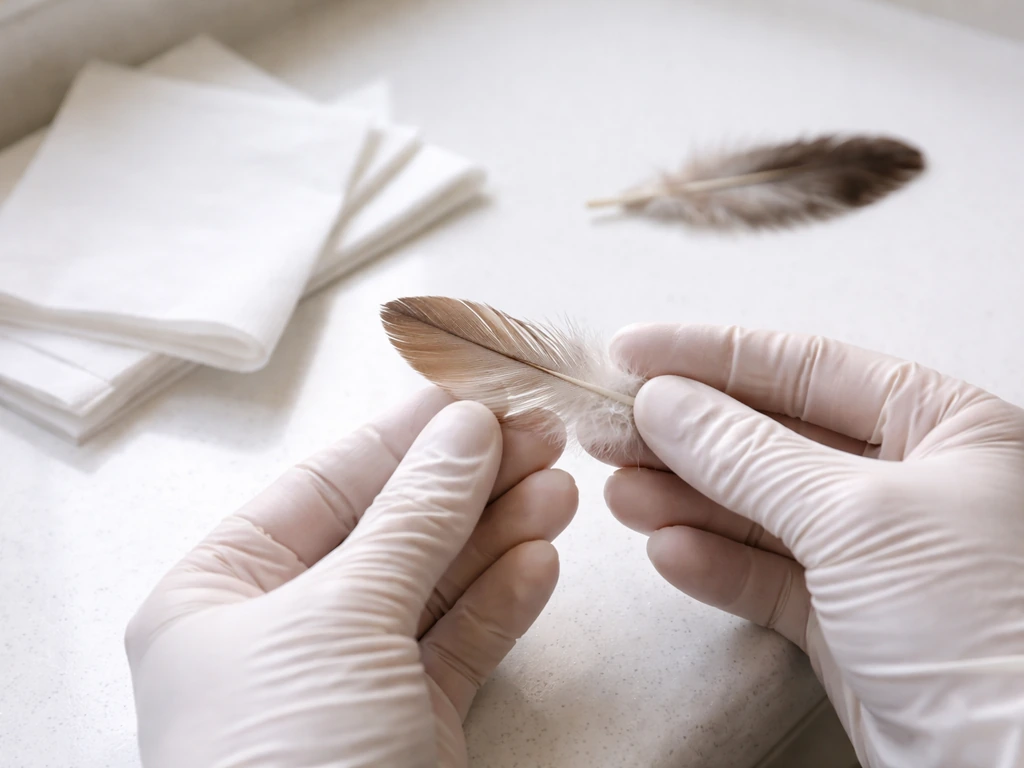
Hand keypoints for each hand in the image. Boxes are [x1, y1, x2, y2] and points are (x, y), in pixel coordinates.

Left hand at [125, 390, 577, 767]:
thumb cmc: (291, 762)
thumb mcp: (342, 618)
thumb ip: (412, 516)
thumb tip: (463, 426)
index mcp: (221, 595)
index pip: (327, 487)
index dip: (405, 435)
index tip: (477, 391)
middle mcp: (281, 634)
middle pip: (390, 531)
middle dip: (467, 481)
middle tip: (540, 431)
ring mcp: (350, 683)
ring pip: (434, 586)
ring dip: (497, 533)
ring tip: (560, 484)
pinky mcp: (409, 729)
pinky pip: (459, 647)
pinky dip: (503, 601)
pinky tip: (541, 558)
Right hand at [598, 324, 1023, 767]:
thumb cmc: (979, 621)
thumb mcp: (854, 515)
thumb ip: (747, 453)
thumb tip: (662, 401)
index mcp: (941, 423)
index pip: (804, 366)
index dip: (708, 356)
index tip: (628, 353)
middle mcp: (908, 479)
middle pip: (769, 437)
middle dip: (684, 435)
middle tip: (606, 431)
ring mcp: (873, 553)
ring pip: (758, 509)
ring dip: (685, 501)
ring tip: (620, 495)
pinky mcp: (847, 621)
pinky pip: (766, 575)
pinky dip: (714, 564)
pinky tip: (668, 552)